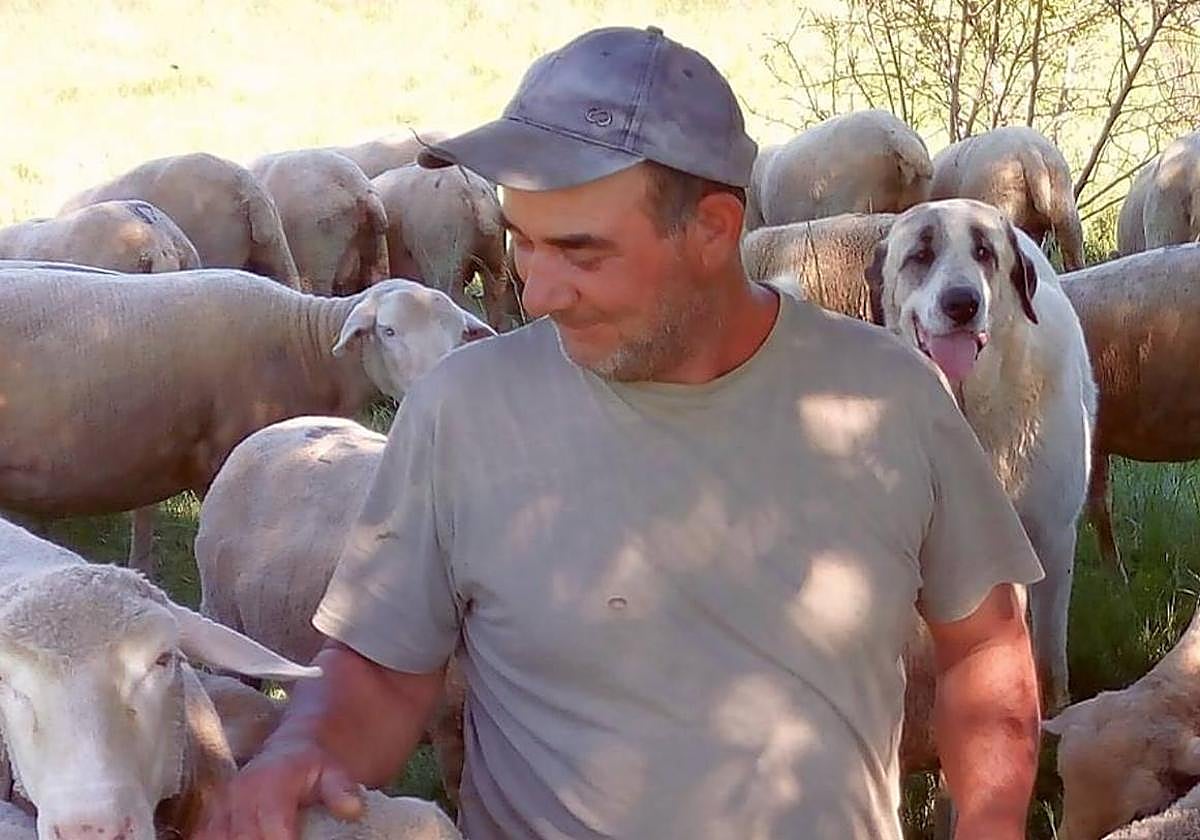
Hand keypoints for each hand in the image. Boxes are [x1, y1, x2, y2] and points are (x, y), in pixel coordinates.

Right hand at [195, 737, 363, 839]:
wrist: (291, 753)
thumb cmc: (314, 768)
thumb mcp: (334, 772)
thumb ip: (341, 789)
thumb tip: (352, 808)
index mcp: (269, 783)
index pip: (272, 829)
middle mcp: (237, 794)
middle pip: (241, 839)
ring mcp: (219, 807)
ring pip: (215, 838)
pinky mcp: (208, 819)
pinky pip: (201, 837)